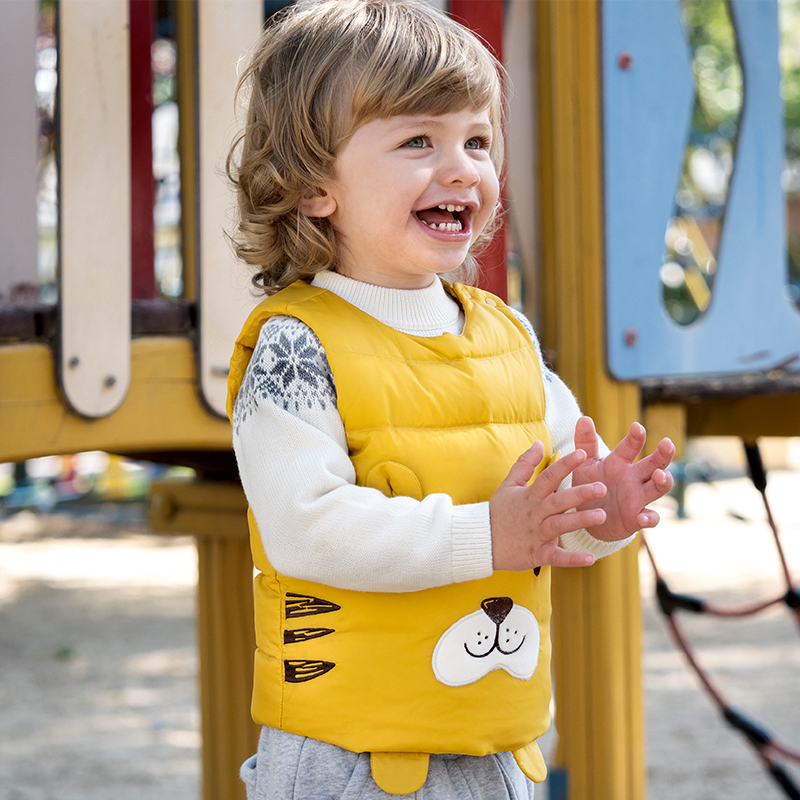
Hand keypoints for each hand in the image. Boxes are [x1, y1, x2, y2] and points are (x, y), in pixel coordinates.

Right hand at [490, 440, 608, 570]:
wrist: (479, 541)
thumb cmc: (497, 512)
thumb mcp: (508, 485)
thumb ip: (525, 464)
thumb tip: (539, 443)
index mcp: (529, 496)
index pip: (548, 477)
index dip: (564, 465)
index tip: (582, 454)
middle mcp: (534, 513)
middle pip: (558, 501)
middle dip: (580, 493)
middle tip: (602, 487)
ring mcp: (535, 534)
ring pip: (559, 525)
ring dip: (580, 521)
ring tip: (601, 516)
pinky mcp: (536, 554)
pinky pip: (556, 557)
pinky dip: (572, 559)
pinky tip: (590, 558)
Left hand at [572, 416, 674, 540]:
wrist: (589, 516)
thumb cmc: (590, 485)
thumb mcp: (584, 465)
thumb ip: (584, 443)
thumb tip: (584, 417)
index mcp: (620, 463)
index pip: (630, 447)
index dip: (635, 437)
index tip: (637, 427)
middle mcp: (634, 478)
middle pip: (654, 463)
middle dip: (663, 454)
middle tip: (667, 444)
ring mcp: (638, 498)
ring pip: (658, 488)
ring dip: (663, 481)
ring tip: (660, 475)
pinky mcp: (636, 518)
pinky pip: (650, 518)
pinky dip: (650, 518)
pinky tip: (643, 517)